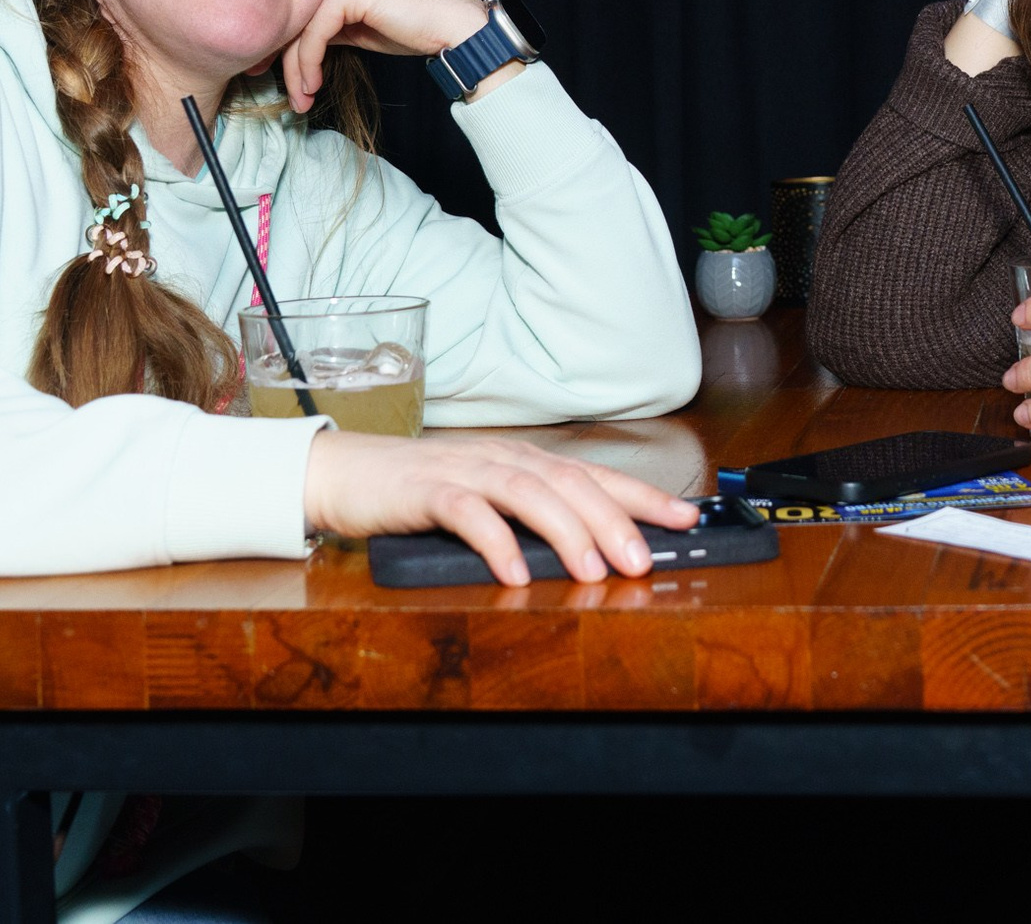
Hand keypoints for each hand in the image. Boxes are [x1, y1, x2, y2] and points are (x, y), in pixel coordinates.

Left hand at [278, 0, 515, 111]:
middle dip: (279, 56)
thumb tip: (284, 50)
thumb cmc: (410, 27)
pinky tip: (314, 84)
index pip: (292, 2)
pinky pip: (315, 32)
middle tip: (280, 91)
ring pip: (299, 25)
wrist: (454, 26)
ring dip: (295, 69)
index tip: (268, 71)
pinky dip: (309, 64)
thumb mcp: (355, 25)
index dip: (277, 38)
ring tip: (301, 99)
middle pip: (290, 12)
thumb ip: (323, 26)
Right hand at [302, 431, 699, 586]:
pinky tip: (514, 571)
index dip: (643, 496)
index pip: (595, 475)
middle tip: (644, 560)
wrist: (344, 473)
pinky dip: (496, 540)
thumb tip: (589, 555)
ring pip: (529, 492)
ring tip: (594, 570)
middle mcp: (502, 458)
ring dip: (567, 531)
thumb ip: (529, 520)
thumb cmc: (419, 492)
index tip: (686, 518)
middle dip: (614, 520)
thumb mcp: (485, 501)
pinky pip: (467, 512)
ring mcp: (464, 470)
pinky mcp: (425, 490)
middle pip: (570, 482)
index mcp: (523, 460)